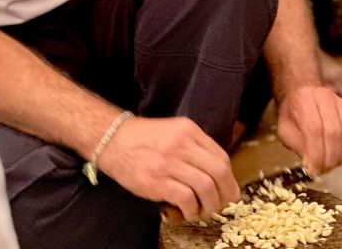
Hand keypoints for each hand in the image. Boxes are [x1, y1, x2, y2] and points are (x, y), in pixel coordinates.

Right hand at [98, 116, 239, 220]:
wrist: (113, 139)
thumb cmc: (144, 138)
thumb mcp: (173, 131)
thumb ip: (193, 146)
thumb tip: (215, 172)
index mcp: (188, 130)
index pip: (221, 156)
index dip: (228, 177)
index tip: (227, 189)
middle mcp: (182, 144)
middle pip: (219, 172)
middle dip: (226, 193)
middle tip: (222, 203)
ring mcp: (169, 162)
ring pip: (206, 187)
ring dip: (209, 204)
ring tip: (203, 209)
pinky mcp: (157, 181)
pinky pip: (186, 199)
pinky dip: (191, 210)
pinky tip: (187, 211)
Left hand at [276, 85, 341, 175]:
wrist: (303, 92)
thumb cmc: (292, 113)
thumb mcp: (285, 129)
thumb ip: (297, 146)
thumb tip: (312, 165)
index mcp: (304, 99)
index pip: (314, 128)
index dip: (317, 153)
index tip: (314, 170)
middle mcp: (324, 98)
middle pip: (334, 132)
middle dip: (330, 158)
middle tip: (322, 170)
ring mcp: (340, 103)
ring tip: (330, 165)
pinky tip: (339, 157)